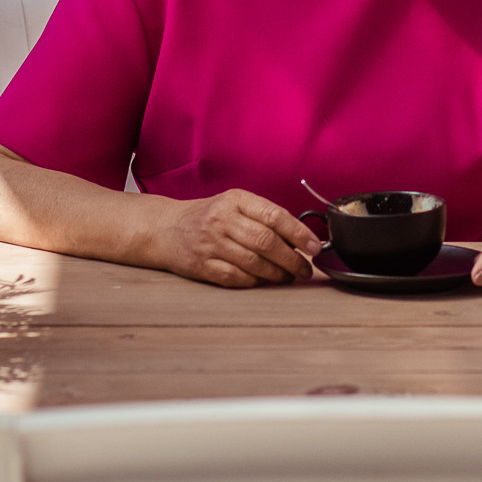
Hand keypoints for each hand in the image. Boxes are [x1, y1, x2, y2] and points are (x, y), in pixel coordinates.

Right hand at [149, 189, 321, 287]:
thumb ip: (264, 217)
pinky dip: (255, 282)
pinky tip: (263, 280)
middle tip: (304, 269)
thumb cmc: (208, 216)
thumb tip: (300, 238)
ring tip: (288, 276)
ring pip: (254, 263)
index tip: (315, 247)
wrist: (166, 228)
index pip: (274, 215)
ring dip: (277, 274)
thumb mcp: (235, 204)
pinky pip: (236, 278)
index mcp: (235, 200)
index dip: (299, 233)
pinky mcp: (202, 266)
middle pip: (266, 242)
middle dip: (292, 259)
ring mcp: (210, 243)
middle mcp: (222, 220)